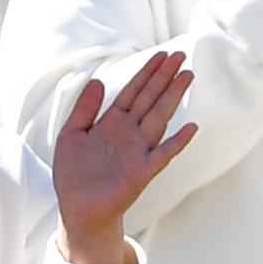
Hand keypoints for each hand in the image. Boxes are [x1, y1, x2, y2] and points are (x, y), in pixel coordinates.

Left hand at [48, 49, 198, 263]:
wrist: (77, 209)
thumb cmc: (73, 174)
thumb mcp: (71, 134)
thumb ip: (84, 109)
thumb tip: (97, 79)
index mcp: (112, 122)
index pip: (133, 91)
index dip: (147, 73)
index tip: (162, 55)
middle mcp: (129, 133)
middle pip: (150, 98)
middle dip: (165, 77)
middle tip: (181, 56)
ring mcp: (138, 151)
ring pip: (159, 118)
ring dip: (173, 97)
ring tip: (187, 77)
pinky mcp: (142, 172)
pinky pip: (163, 154)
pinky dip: (177, 142)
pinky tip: (191, 127)